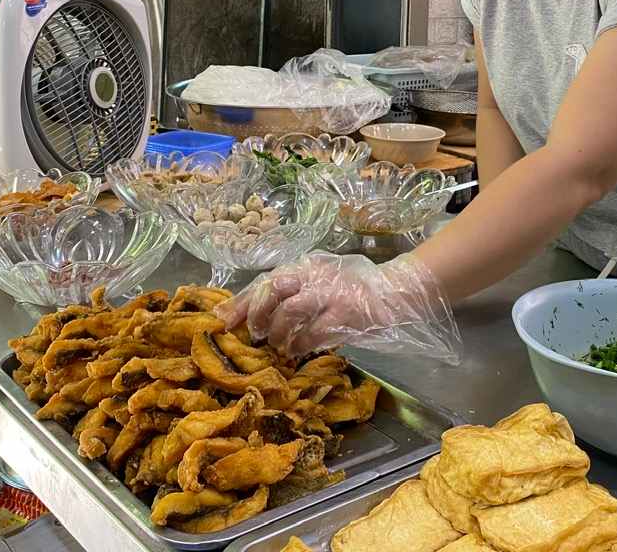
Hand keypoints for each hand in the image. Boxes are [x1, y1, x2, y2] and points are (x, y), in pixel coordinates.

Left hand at [216, 251, 460, 362]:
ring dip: (279, 334)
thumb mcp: (321, 277)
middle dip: (257, 314)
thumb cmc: (354, 285)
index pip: (265, 280)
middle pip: (273, 289)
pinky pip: (313, 333)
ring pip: (290, 312)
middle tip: (256, 334)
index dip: (241, 301)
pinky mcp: (345, 315)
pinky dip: (301, 345)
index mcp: (306, 265)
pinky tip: (300, 350)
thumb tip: (251, 310)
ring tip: (280, 345)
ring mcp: (330, 294)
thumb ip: (294, 287)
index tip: (221, 320)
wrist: (395, 291)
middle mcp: (315, 275)